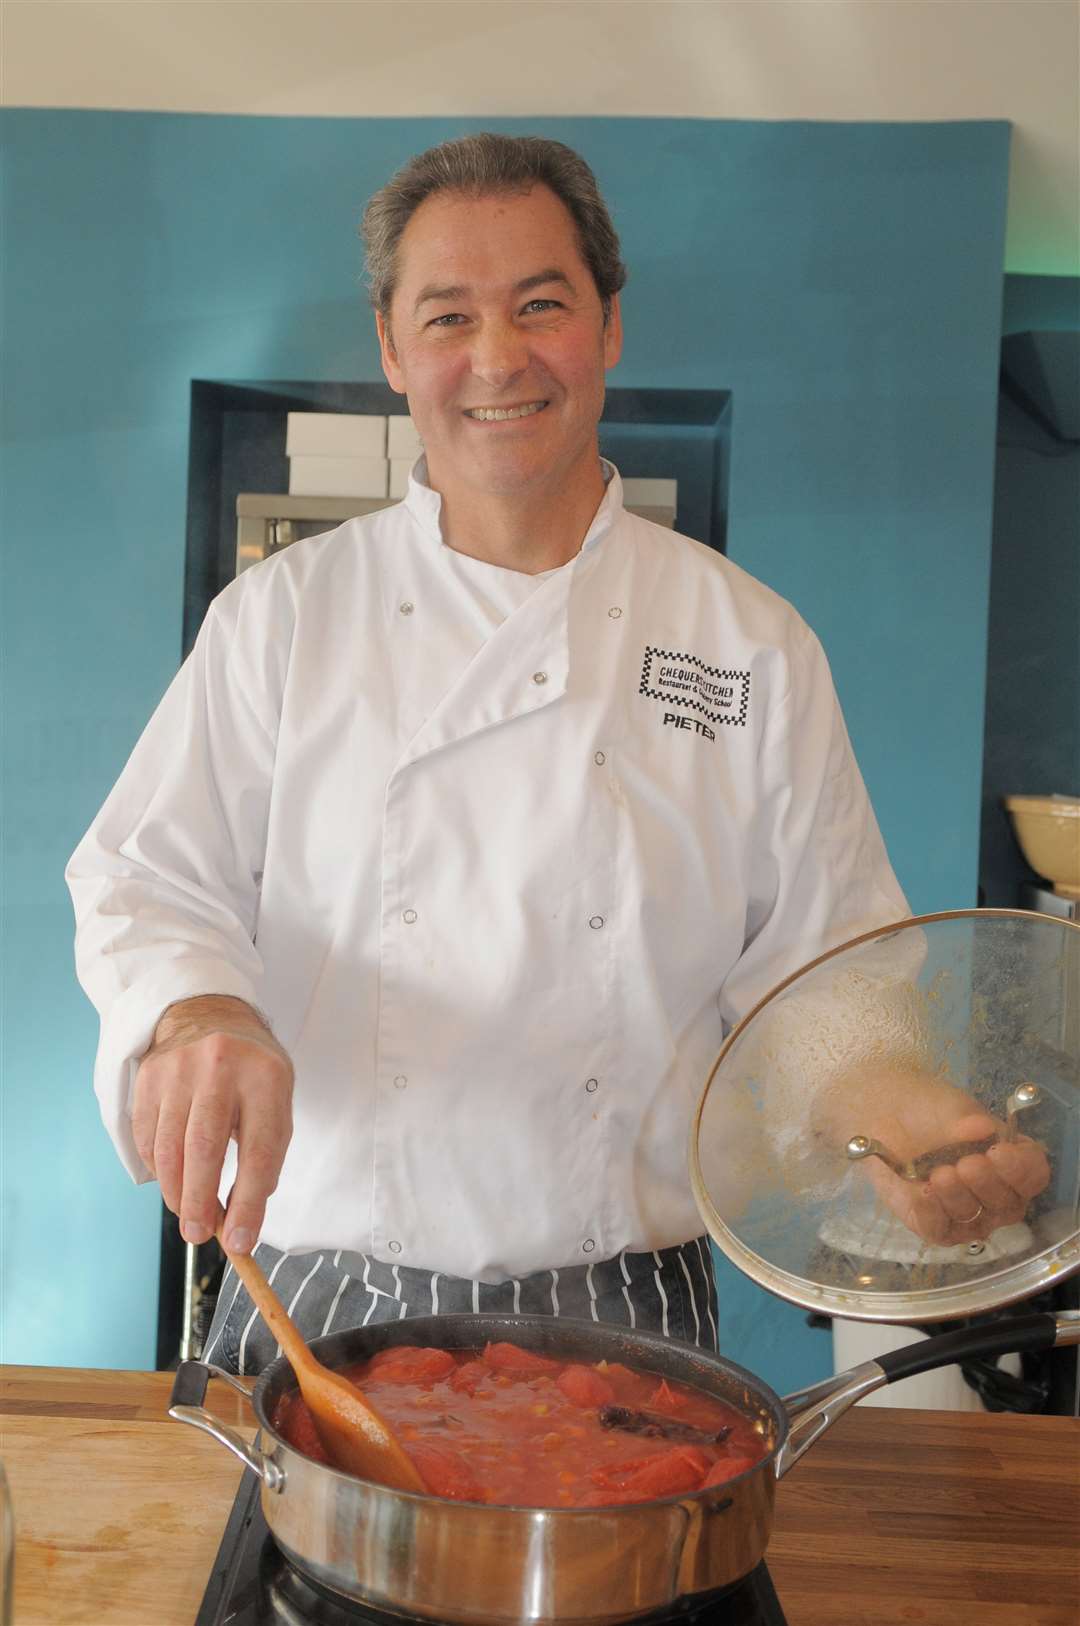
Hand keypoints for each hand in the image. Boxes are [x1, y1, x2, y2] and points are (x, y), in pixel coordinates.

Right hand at [132, 995, 293, 1253]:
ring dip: (176, 1191)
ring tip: (186, 1214)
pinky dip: (158, 1168)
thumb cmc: (252, 1073)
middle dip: (200, 1201)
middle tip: (199, 1235)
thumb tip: (239, 1221)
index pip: (259, 1150)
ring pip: (169, 1146)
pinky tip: (171, 1178)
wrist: (211, 1015)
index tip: (240, 1241)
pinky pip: (147, 1136)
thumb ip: (265, 1157)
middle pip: (204, 1147)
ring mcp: (179, 1068)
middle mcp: (220, 1066)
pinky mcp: (149, 1076)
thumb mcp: (276, 1101)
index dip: (249, 1202)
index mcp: (266, 1076)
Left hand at [821, 1069, 1049, 1245]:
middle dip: (987, 1185)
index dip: (1020, 1169)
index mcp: (1012, 1161)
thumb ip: (964, 1119)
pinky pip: (940, 1232)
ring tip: (940, 1173)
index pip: (1034, 1175)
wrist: (889, 1115)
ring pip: (975, 1222)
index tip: (998, 1152)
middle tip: (965, 1164)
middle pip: (1008, 1205)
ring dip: (958, 1198)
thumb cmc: (931, 1110)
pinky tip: (923, 1192)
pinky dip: (933, 1214)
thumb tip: (980, 1128)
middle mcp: (996, 1194)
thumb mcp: (950, 1108)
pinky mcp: (933, 1224)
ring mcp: (967, 1214)